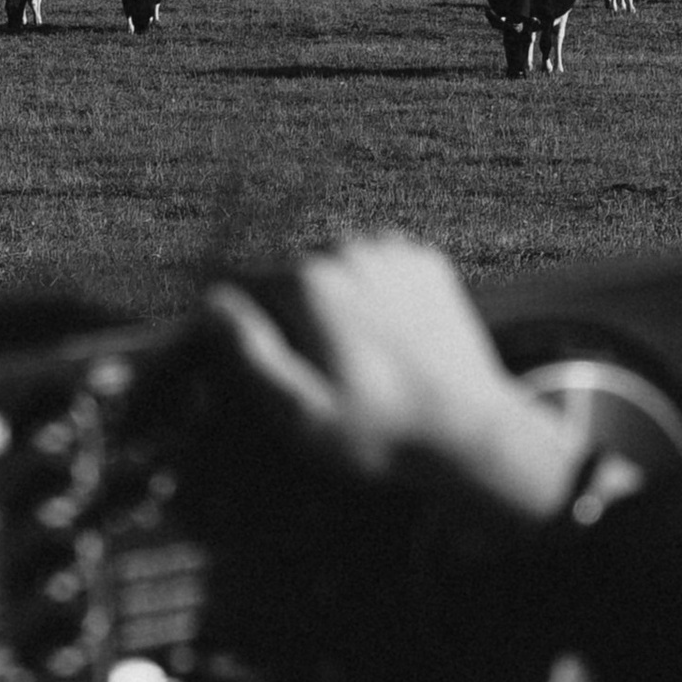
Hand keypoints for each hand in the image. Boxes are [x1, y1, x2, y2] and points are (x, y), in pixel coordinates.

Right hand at [204, 235, 594, 527]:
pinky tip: (391, 340)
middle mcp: (347, 249)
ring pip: (336, 268)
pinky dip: (376, 294)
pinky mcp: (425, 262)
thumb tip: (212, 301)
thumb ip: (249, 353)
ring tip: (362, 360)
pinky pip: (378, 268)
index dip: (256, 330)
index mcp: (308, 282)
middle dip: (298, 315)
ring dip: (337, 302)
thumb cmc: (377, 432)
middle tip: (329, 374)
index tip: (283, 372)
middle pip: (294, 276)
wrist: (470, 431)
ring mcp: (392, 251)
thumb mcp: (299, 413)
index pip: (248, 287)